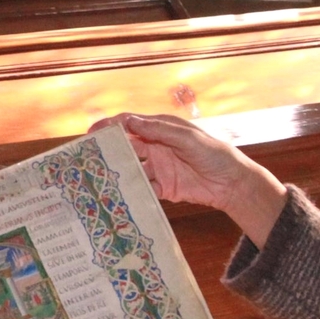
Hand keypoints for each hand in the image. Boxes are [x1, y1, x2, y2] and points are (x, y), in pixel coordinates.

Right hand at [88, 113, 286, 244]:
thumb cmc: (214, 153)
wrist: (232, 183)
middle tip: (87, 158)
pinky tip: (119, 197)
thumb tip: (130, 121)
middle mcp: (155, 147)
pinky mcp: (162, 188)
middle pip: (126, 147)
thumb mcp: (187, 138)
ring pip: (131, 169)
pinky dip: (131, 192)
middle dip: (107, 151)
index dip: (110, 127)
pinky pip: (142, 189)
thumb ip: (159, 130)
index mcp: (160, 129)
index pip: (130, 124)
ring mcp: (157, 168)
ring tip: (98, 179)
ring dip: (117, 173)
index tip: (92, 133)